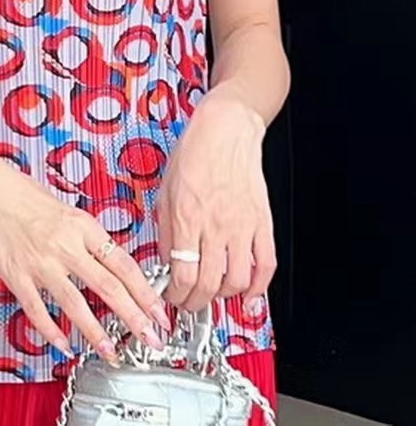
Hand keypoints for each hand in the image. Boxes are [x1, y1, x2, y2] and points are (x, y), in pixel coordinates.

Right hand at [0, 148, 170, 361]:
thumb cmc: (24, 194)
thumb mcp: (67, 209)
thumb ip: (87, 237)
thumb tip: (110, 263)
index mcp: (82, 225)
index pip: (124, 263)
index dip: (146, 291)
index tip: (160, 311)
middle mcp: (65, 244)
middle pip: (108, 287)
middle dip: (135, 317)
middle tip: (152, 338)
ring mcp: (41, 263)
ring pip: (75, 304)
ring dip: (96, 333)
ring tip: (112, 352)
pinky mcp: (17, 276)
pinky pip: (38, 311)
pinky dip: (52, 332)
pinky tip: (63, 345)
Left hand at [153, 92, 276, 313]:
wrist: (226, 127)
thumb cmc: (195, 150)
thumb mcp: (165, 189)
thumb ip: (166, 229)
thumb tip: (167, 262)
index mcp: (186, 216)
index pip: (182, 275)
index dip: (176, 296)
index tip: (173, 297)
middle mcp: (215, 224)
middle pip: (208, 285)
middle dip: (196, 304)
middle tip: (190, 303)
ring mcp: (242, 225)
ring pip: (237, 281)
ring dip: (224, 297)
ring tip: (214, 295)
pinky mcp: (262, 221)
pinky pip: (266, 264)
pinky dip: (259, 288)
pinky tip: (250, 296)